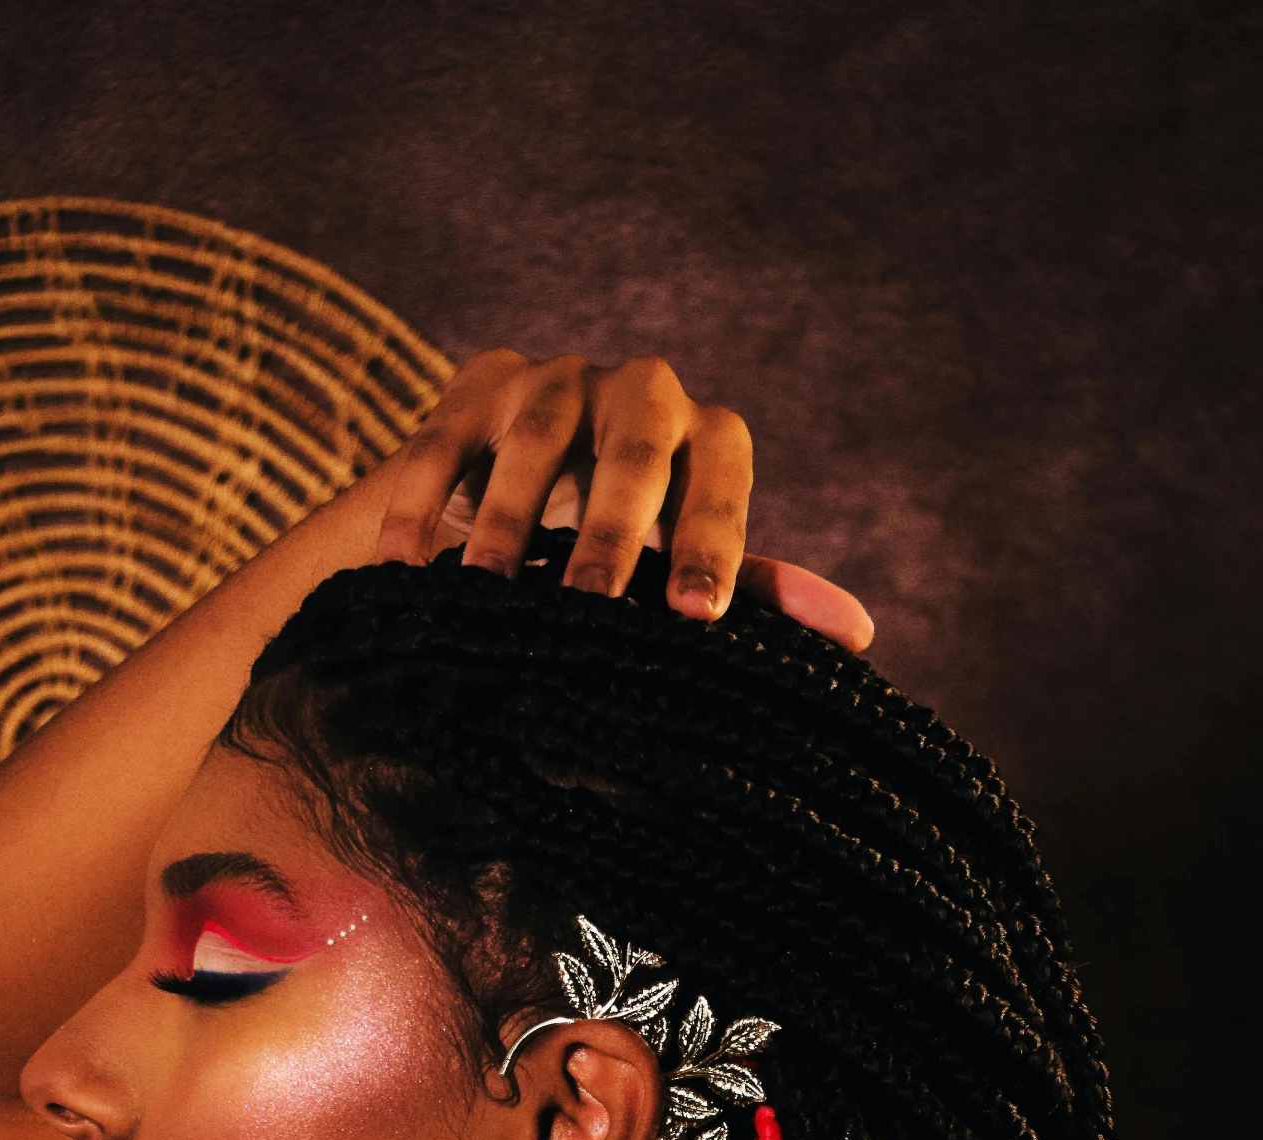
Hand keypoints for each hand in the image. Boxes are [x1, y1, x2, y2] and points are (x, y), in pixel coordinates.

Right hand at [375, 348, 873, 650]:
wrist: (529, 471)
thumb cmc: (630, 536)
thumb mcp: (685, 559)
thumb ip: (756, 589)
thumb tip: (857, 637)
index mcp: (705, 437)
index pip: (724, 475)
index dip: (714, 541)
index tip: (696, 618)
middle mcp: (638, 392)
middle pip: (637, 445)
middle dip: (612, 527)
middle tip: (589, 605)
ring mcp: (553, 380)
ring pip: (537, 438)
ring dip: (509, 518)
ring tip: (486, 594)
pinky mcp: (473, 386)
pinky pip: (443, 441)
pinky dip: (421, 507)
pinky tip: (404, 572)